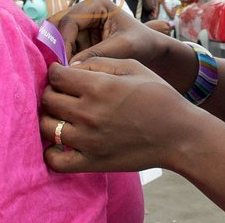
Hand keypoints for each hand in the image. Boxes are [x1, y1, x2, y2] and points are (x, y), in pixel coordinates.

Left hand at [40, 58, 198, 172]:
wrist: (178, 135)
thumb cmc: (159, 96)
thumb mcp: (133, 67)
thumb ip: (100, 62)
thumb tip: (72, 66)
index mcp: (99, 86)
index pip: (56, 76)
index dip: (56, 71)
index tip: (63, 74)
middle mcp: (88, 113)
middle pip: (47, 99)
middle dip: (52, 91)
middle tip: (64, 93)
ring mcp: (87, 141)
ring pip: (45, 127)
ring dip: (50, 118)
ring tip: (63, 115)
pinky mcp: (91, 163)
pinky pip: (55, 160)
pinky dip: (52, 151)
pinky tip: (62, 142)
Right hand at [57, 0, 172, 65]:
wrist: (151, 49)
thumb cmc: (142, 43)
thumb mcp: (124, 48)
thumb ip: (97, 54)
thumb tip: (70, 66)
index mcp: (96, 3)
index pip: (70, 21)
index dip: (63, 43)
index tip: (64, 65)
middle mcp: (84, 9)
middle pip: (57, 26)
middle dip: (56, 48)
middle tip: (58, 70)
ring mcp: (81, 23)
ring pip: (57, 38)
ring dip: (58, 55)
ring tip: (62, 74)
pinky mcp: (80, 37)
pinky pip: (63, 48)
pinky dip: (63, 60)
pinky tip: (66, 73)